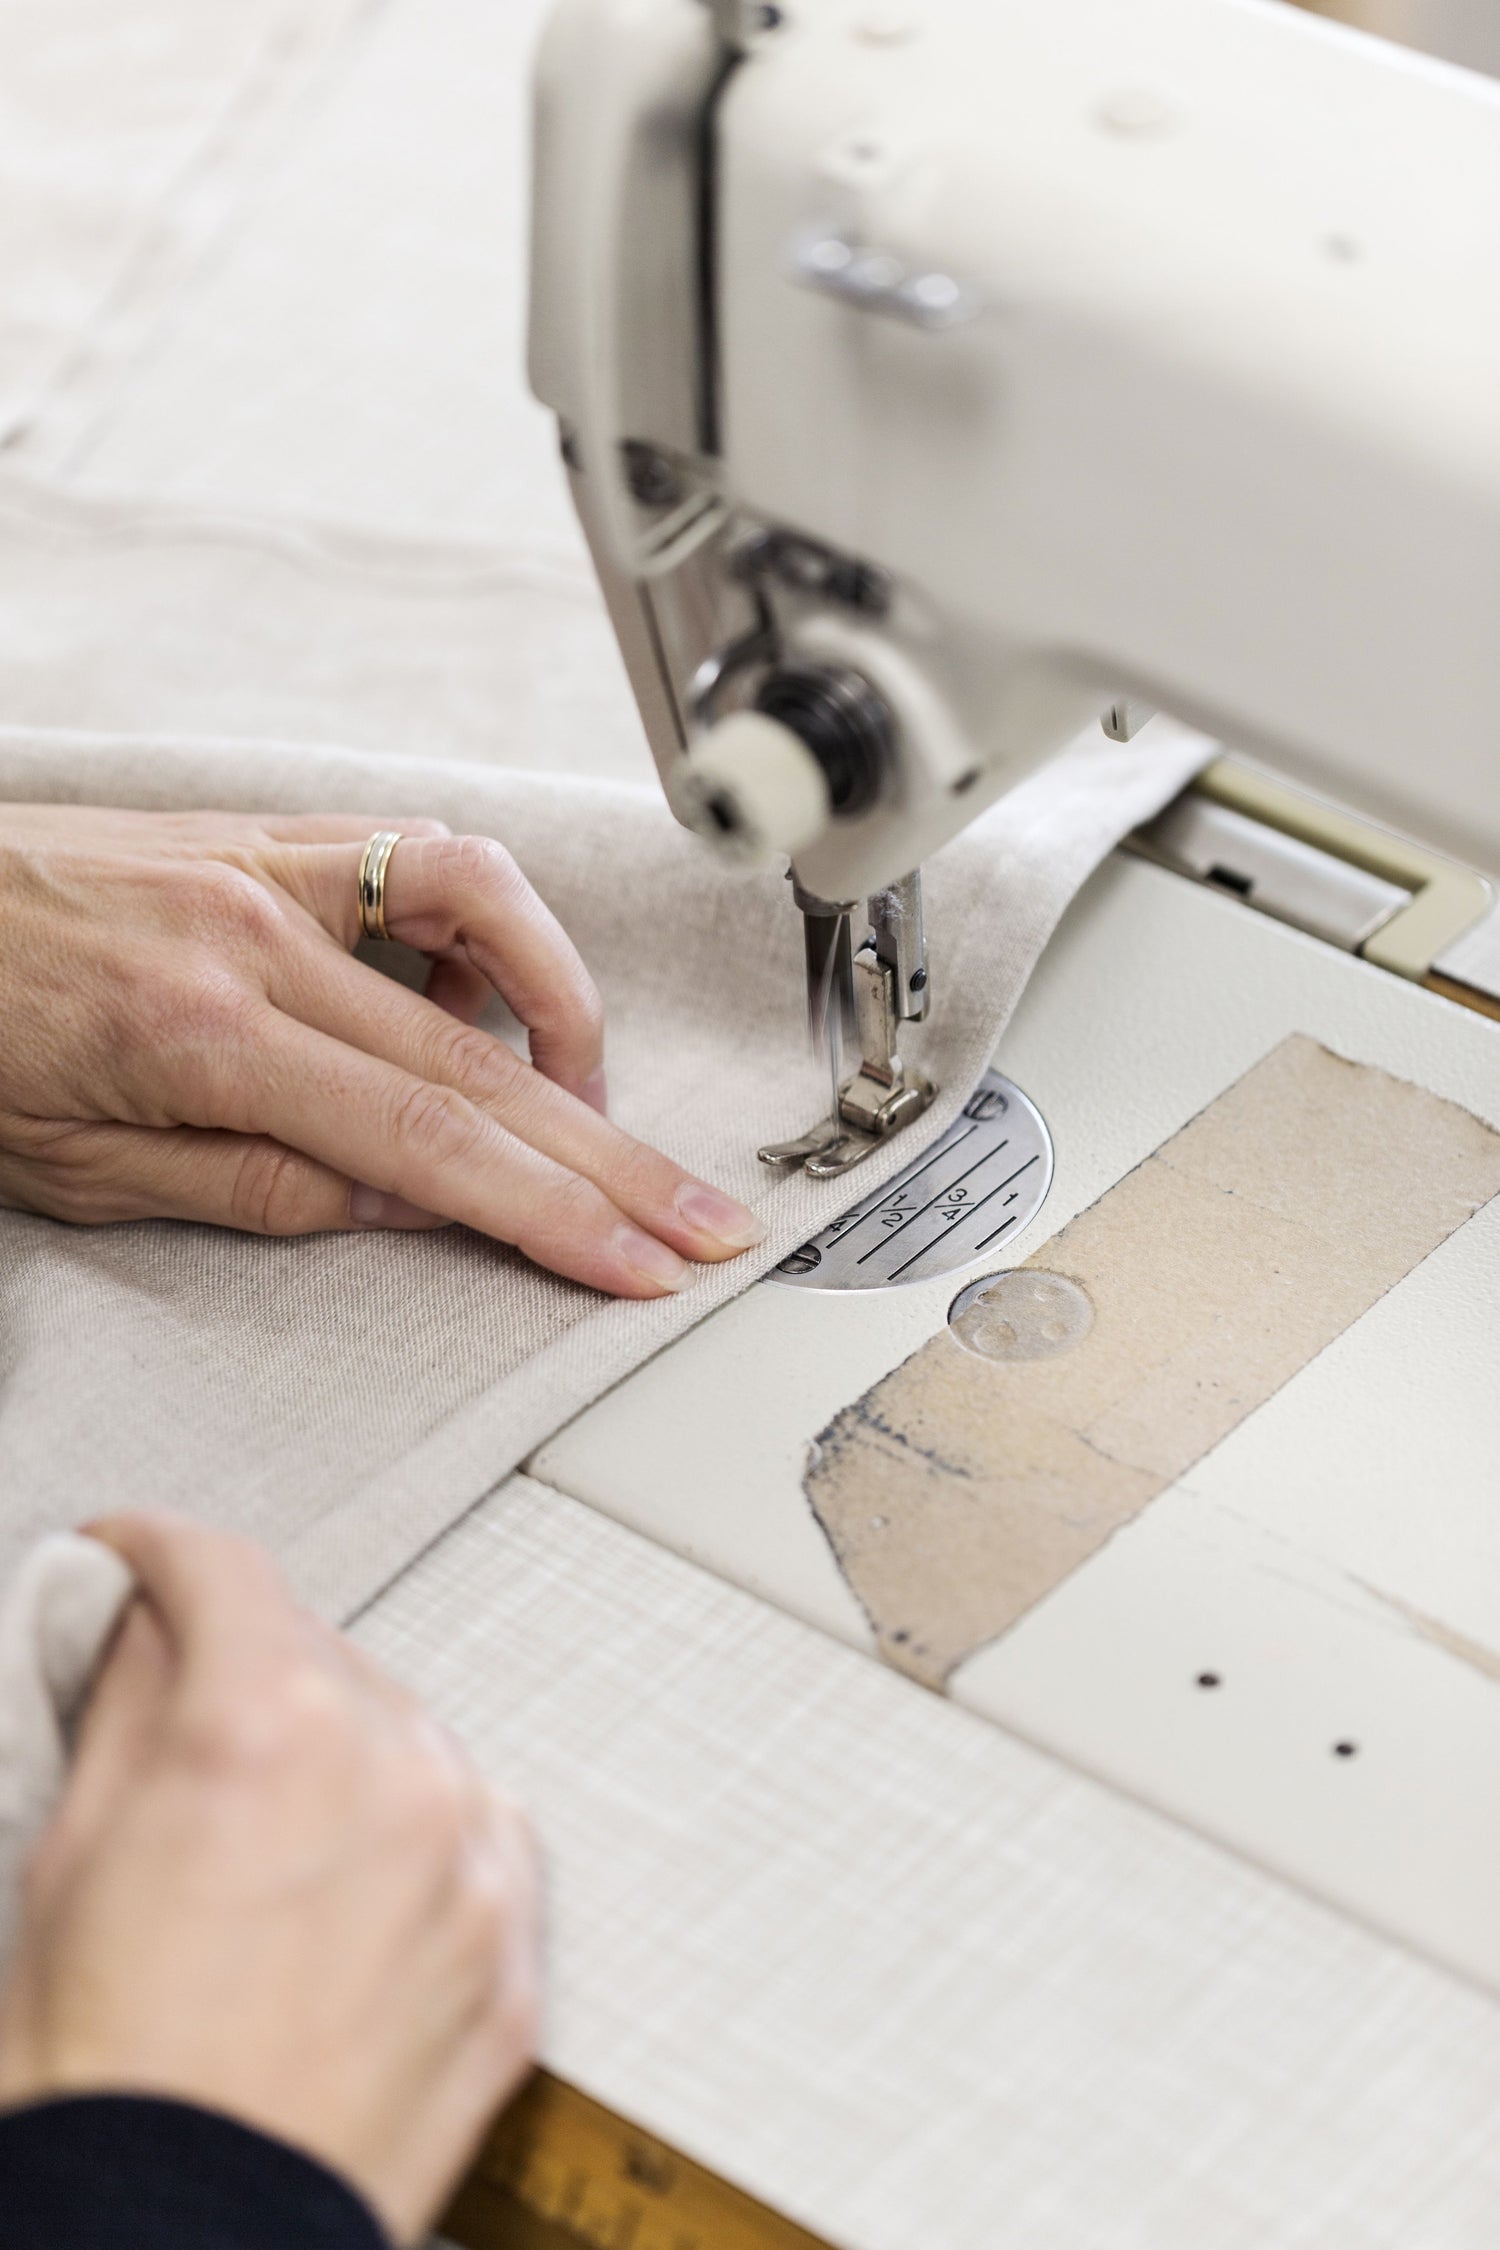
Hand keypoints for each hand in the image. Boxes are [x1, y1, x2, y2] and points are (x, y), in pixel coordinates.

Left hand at [0, 803, 764, 1294]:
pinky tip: (492, 998)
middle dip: (612, 1154)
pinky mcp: (270, 837)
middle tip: (702, 1221)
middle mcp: (257, 937)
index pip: (428, 1136)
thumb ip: (258, 1188)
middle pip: (486, 1055)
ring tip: (593, 1107)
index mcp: (205, 1034)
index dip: (551, 1210)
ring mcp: (270, 869)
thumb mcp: (78, 1171)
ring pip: (486, 919)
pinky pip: (426, 861)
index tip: (635, 1263)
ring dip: (570, 1022)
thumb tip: (402, 1206)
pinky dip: (494, 931)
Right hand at [0, 1513, 538, 2245]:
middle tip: (178, 1727)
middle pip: (319, 1653)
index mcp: (271, 1727)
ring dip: (338, 1754)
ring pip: (405, 1739)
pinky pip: (473, 1838)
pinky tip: (343, 1897)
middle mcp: (397, 1772)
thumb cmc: (102, 2085)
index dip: (153, 1552)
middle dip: (245, 1670)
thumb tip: (140, 1621)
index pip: (223, 1570)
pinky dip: (414, 1840)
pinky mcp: (512, 1955)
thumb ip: (124, 1703)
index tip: (129, 1560)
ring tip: (258, 1846)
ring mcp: (474, 1865)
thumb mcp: (65, 1858)